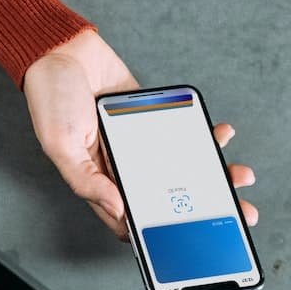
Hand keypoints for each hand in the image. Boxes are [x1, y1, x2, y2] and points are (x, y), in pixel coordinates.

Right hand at [22, 29, 257, 238]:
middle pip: (167, 197)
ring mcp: (140, 145)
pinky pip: (183, 133)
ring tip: (240, 176)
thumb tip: (118, 209)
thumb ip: (87, 180)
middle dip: (203, 206)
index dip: (160, 234)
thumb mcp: (62, 145)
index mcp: (99, 181)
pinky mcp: (152, 121)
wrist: (64, 51)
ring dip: (212, 172)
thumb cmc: (50, 99)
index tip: (192, 238)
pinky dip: (204, 134)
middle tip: (236, 212)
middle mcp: (122, 168)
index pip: (133, 218)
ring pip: (182, 168)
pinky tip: (222, 135)